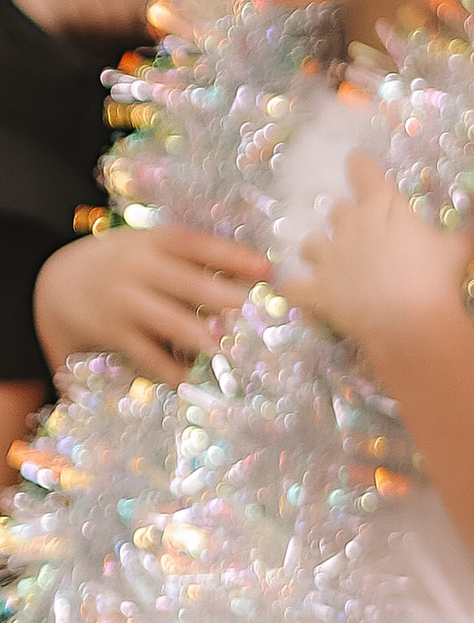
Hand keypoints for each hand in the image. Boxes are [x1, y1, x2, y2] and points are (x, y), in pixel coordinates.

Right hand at [33, 220, 270, 383]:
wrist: (59, 285)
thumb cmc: (124, 265)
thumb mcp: (149, 248)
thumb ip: (192, 257)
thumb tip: (255, 271)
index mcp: (151, 242)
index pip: (195, 244)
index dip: (231, 256)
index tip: (266, 270)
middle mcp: (137, 269)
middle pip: (187, 284)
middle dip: (224, 298)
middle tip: (256, 313)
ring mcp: (124, 302)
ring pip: (170, 321)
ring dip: (201, 336)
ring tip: (227, 348)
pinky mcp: (115, 333)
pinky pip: (149, 355)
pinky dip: (172, 370)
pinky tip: (194, 379)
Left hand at [286, 156, 473, 353]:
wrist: (410, 322)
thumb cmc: (435, 278)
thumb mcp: (461, 248)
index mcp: (381, 206)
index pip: (362, 171)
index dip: (359, 166)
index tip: (357, 163)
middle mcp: (348, 224)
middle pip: (337, 210)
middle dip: (346, 219)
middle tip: (363, 234)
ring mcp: (327, 258)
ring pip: (310, 244)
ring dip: (318, 250)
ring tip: (331, 262)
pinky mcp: (317, 290)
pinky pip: (294, 286)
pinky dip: (297, 288)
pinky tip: (300, 291)